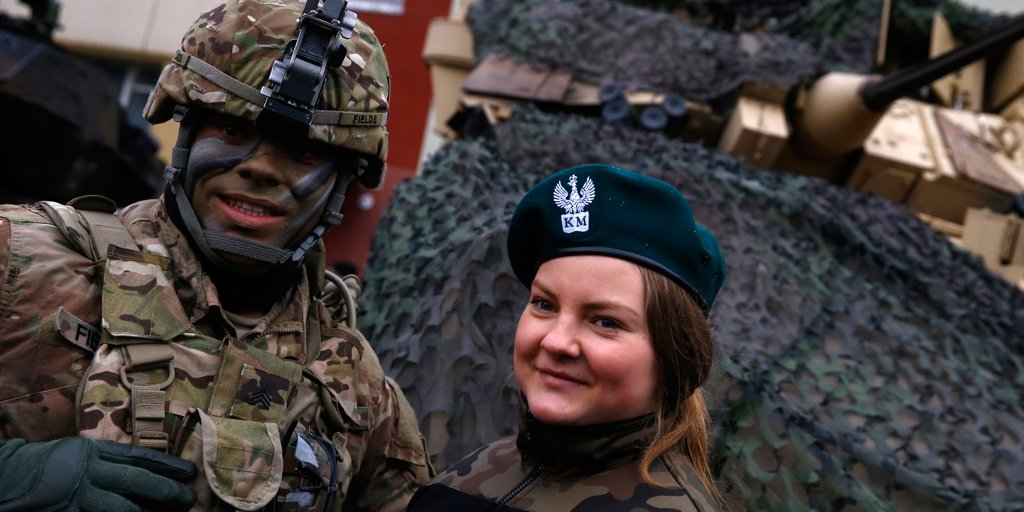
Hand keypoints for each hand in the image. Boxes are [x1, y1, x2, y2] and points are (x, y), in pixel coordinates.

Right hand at [0, 437, 196, 511]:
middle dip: (166, 491)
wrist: (5, 479)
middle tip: (187, 499)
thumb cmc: (43, 467)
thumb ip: (105, 462)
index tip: (189, 473)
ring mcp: (77, 495)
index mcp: (92, 451)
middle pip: (136, 480)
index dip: (166, 466)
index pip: (137, 457)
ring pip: (121, 508)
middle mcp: (88, 471)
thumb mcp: (76, 455)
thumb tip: (144, 476)